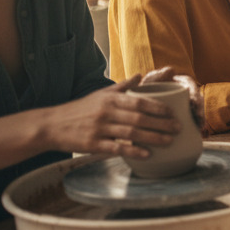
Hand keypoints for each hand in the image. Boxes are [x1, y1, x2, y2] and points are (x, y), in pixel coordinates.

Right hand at [37, 76, 180, 159]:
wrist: (51, 125)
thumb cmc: (80, 109)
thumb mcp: (100, 94)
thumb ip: (122, 86)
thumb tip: (140, 75)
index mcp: (110, 99)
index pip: (139, 102)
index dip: (158, 108)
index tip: (174, 113)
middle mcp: (106, 112)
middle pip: (139, 118)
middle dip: (162, 123)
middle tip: (179, 128)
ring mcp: (99, 129)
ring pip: (131, 134)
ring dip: (153, 138)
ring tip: (169, 141)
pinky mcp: (92, 145)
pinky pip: (117, 148)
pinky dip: (133, 151)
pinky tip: (147, 154)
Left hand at [142, 67, 207, 136]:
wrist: (138, 103)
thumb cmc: (145, 88)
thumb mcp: (150, 80)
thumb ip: (157, 75)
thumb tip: (171, 70)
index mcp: (181, 83)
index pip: (192, 87)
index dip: (195, 95)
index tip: (194, 103)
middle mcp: (186, 94)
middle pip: (197, 101)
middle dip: (200, 110)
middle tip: (199, 119)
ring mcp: (186, 105)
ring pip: (197, 111)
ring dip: (200, 120)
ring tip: (200, 128)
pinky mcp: (183, 116)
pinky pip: (192, 121)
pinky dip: (196, 127)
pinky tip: (198, 134)